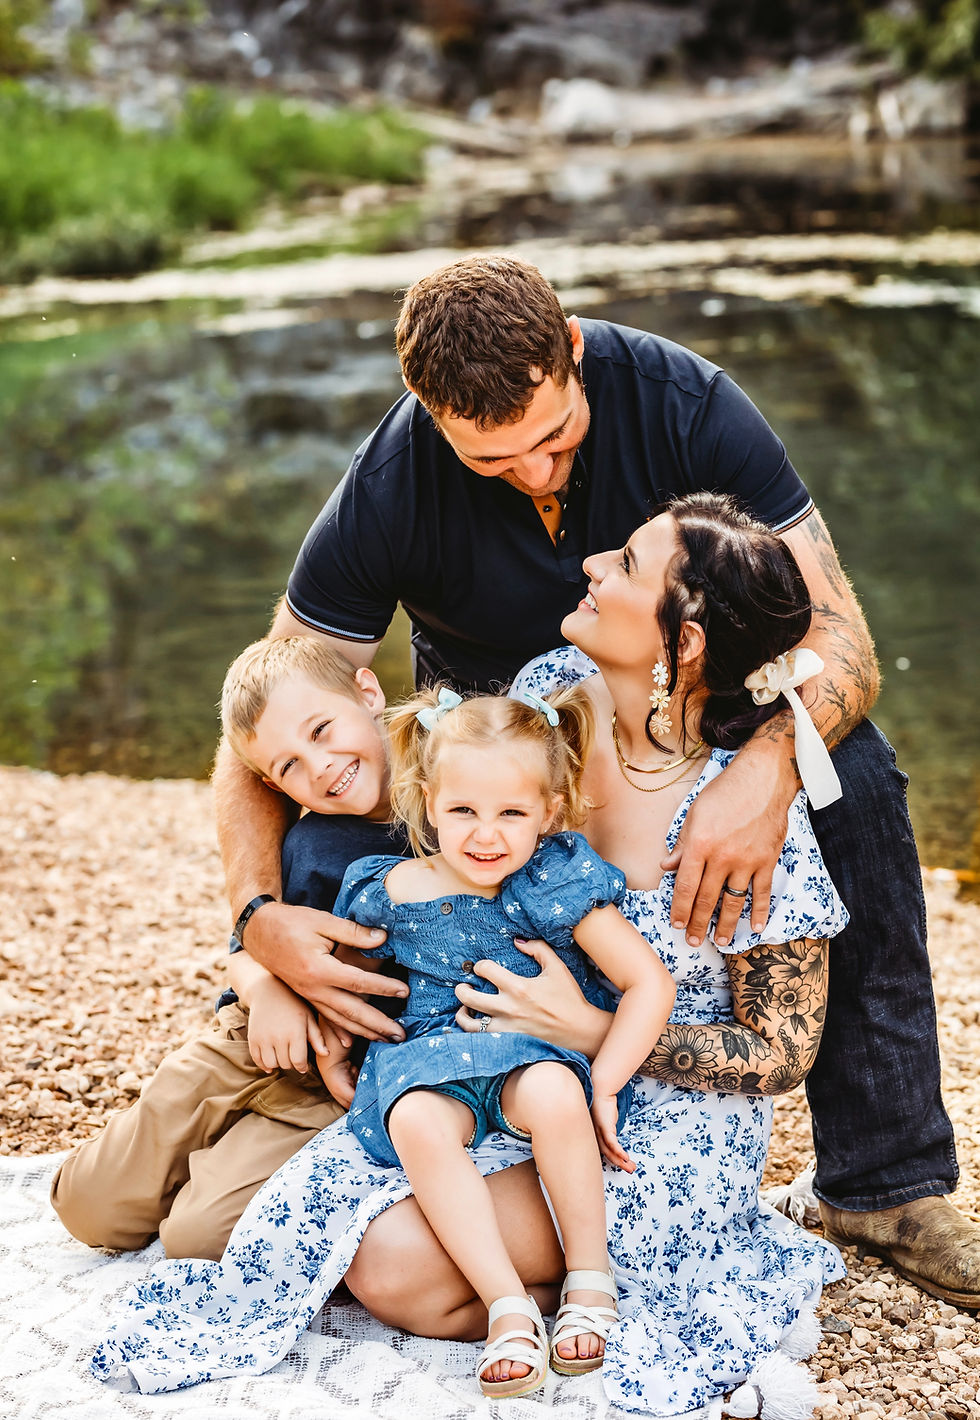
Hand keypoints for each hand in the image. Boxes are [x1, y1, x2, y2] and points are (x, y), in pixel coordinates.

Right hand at [243, 902, 406, 1043]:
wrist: (259, 932)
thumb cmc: (292, 923)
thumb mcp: (323, 921)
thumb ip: (354, 933)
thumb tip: (383, 938)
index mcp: (319, 969)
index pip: (358, 982)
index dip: (383, 987)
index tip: (404, 992)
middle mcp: (314, 989)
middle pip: (351, 1012)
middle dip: (378, 1025)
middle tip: (401, 1035)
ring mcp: (309, 996)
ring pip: (340, 1020)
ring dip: (364, 1032)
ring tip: (386, 1040)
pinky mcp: (306, 997)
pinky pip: (326, 1019)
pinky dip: (341, 1031)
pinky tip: (352, 1041)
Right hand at [246, 976, 326, 1073]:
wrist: (268, 991)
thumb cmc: (293, 1004)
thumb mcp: (309, 1018)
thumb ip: (317, 1037)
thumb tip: (326, 1054)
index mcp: (295, 1032)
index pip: (299, 1062)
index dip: (302, 1067)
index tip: (303, 1065)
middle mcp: (278, 1037)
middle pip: (285, 1064)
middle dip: (291, 1064)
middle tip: (293, 1057)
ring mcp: (263, 1038)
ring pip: (271, 1064)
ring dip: (278, 1064)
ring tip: (283, 1057)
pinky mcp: (252, 1038)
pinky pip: (257, 1059)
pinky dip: (264, 1064)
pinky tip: (271, 1060)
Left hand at [454, 938, 609, 1057]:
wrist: (579, 1030)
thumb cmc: (569, 997)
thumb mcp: (556, 967)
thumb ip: (537, 949)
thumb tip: (517, 941)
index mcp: (519, 987)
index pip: (486, 970)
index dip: (479, 965)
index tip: (482, 967)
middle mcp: (509, 1008)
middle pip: (469, 997)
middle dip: (461, 989)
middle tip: (463, 985)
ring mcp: (507, 1028)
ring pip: (470, 1023)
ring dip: (462, 1013)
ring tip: (464, 1006)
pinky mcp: (509, 1041)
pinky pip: (481, 1039)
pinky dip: (472, 1031)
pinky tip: (475, 1023)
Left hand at [590, 1094, 633, 1171]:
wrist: (600, 1090)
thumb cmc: (604, 1104)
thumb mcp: (608, 1119)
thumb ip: (611, 1128)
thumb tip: (617, 1134)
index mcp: (596, 1134)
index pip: (604, 1151)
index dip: (614, 1160)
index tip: (624, 1165)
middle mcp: (596, 1135)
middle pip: (607, 1154)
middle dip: (619, 1164)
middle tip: (630, 1170)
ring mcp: (599, 1132)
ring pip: (610, 1151)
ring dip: (621, 1161)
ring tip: (631, 1167)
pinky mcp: (604, 1127)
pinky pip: (611, 1143)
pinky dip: (618, 1151)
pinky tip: (625, 1157)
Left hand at [661, 737, 796, 946]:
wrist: (763, 779)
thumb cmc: (725, 792)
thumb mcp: (694, 813)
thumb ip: (682, 844)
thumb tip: (667, 868)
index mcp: (699, 844)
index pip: (685, 886)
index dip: (679, 909)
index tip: (675, 924)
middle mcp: (722, 857)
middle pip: (707, 899)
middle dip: (698, 923)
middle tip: (693, 941)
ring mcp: (747, 861)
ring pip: (733, 901)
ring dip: (725, 924)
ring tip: (720, 941)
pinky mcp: (767, 860)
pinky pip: (762, 892)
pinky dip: (759, 912)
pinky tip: (755, 927)